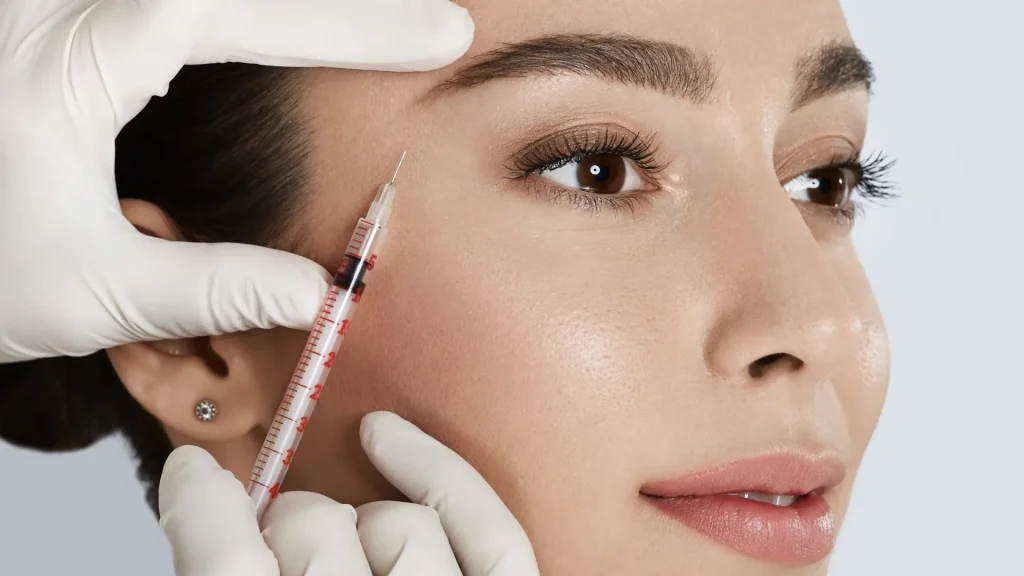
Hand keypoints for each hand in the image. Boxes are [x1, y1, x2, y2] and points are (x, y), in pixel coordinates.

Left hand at [0, 0, 473, 362]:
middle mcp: (58, 13)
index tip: (437, 33)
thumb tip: (315, 291)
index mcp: (73, 64)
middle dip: (339, 3)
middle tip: (428, 20)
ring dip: (288, 7)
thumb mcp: (91, 293)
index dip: (349, 22)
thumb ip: (212, 286)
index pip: (236, 14)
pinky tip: (274, 31)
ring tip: (370, 25)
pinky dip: (238, 16)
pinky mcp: (55, 27)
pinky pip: (164, 5)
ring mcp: (53, 12)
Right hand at [158, 412, 539, 574]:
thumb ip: (226, 566)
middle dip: (286, 521)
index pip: (224, 566)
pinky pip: (486, 527)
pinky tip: (388, 435)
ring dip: (355, 517)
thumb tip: (207, 499)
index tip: (193, 473)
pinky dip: (438, 470)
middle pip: (311, 531)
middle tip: (277, 533)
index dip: (200, 509)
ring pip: (397, 526)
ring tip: (341, 538)